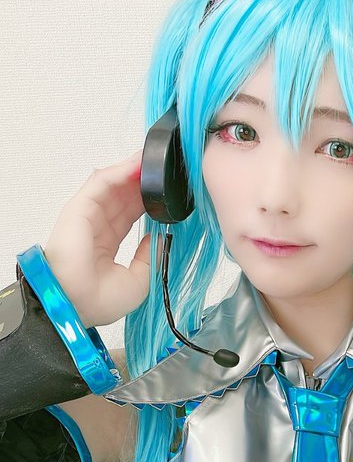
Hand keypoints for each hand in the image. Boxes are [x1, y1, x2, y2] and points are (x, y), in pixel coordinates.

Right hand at [42, 150, 160, 328]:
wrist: (75, 304)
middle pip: (122, 197)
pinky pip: (102, 183)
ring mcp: (86, 215)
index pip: (128, 215)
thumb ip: (150, 257)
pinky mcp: (80, 207)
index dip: (146, 200)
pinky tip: (138, 164)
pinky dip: (120, 172)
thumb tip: (160, 237)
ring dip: (133, 171)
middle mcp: (96, 227)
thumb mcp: (138, 282)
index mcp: (106, 245)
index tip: (167, 191)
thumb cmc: (98, 300)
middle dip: (142, 181)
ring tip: (155, 157)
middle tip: (165, 167)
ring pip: (113, 186)